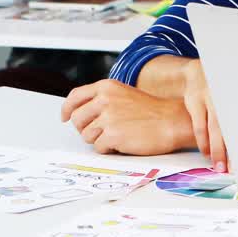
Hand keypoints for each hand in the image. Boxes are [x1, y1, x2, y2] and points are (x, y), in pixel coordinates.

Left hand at [61, 79, 192, 154]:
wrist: (172, 121)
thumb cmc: (152, 111)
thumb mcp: (124, 94)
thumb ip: (103, 99)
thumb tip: (81, 112)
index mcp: (106, 87)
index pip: (75, 97)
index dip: (67, 109)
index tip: (65, 117)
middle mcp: (104, 99)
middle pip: (77, 119)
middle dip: (85, 128)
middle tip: (101, 132)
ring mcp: (108, 117)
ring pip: (86, 135)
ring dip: (99, 140)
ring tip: (118, 135)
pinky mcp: (113, 135)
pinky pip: (98, 147)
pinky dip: (109, 149)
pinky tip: (123, 142)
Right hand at [181, 59, 228, 171]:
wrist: (196, 73)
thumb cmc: (223, 90)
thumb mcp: (236, 96)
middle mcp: (227, 95)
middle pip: (232, 127)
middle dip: (232, 150)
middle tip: (234, 169)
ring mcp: (211, 97)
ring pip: (214, 129)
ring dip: (216, 150)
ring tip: (219, 166)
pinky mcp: (196, 101)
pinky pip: (200, 126)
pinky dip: (203, 142)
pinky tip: (206, 153)